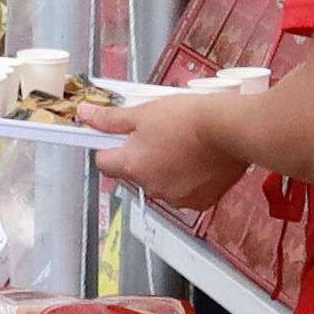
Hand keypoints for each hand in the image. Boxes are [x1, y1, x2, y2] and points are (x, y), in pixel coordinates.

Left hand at [89, 81, 251, 218]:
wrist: (229, 129)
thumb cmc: (188, 118)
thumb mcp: (144, 112)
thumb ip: (111, 119)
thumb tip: (84, 114)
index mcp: (132, 166)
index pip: (105, 163)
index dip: (110, 147)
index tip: (120, 136)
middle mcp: (150, 187)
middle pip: (134, 173)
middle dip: (142, 156)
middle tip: (159, 133)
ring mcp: (176, 197)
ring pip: (161, 183)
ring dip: (166, 168)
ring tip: (183, 145)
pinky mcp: (200, 201)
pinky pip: (186, 191)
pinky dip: (189, 179)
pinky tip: (198, 160)